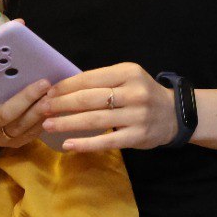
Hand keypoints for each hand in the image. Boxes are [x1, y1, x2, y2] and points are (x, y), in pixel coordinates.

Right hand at [0, 78, 51, 149]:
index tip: (26, 77)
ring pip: (19, 127)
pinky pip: (28, 135)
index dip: (7, 88)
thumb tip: (16, 61)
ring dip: (38, 112)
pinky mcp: (11, 143)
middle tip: (45, 84)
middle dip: (27, 99)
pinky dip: (41, 122)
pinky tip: (52, 110)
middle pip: (5, 114)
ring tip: (52, 98)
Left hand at [40, 63, 177, 152]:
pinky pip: (107, 141)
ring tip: (48, 125)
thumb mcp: (128, 78)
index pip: (90, 78)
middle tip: (42, 109)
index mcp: (128, 72)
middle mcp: (134, 92)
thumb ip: (102, 81)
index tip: (47, 92)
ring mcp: (137, 115)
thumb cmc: (142, 94)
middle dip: (62, 104)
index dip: (66, 86)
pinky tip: (68, 144)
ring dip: (68, 122)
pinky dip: (85, 143)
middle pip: (89, 99)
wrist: (174, 114)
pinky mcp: (138, 136)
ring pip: (95, 120)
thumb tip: (64, 87)